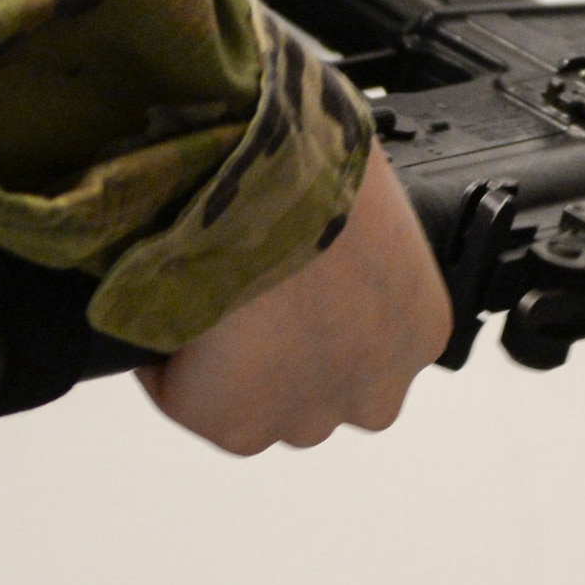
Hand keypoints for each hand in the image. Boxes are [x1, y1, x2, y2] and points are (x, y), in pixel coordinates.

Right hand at [138, 145, 452, 454]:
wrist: (273, 177)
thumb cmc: (323, 161)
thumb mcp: (366, 193)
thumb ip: (355, 231)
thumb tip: (315, 216)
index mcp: (419, 329)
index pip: (362, 343)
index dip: (312, 310)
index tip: (278, 276)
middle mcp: (376, 388)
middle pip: (316, 387)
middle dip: (278, 352)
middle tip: (235, 288)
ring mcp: (305, 414)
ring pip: (254, 403)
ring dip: (223, 362)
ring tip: (195, 293)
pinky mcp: (236, 423)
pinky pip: (186, 399)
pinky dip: (165, 363)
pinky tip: (165, 305)